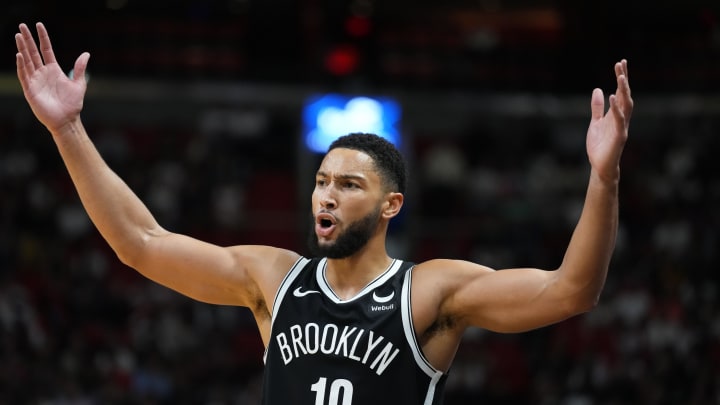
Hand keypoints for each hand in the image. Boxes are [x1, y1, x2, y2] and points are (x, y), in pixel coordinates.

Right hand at [15, 22, 89, 133]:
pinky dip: (22, 65)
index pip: (45, 49)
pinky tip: (20, 55)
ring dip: (22, 48)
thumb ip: (79, 68)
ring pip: (27, 61)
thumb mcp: (79, 84)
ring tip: (18, 35)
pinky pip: (24, 75)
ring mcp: (35, 80)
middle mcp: (42, 73)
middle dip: (28, 39)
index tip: (39, 25)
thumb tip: (86, 54)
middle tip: (22, 25)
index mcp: (53, 70)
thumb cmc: (72, 104)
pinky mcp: (30, 90)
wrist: (67, 120)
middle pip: (33, 52)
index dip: (42, 38)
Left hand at [586, 59, 632, 183]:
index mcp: (616, 114)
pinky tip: (613, 97)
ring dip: (624, 91)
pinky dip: (617, 108)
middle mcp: (622, 118)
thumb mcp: (595, 122)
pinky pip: (619, 120)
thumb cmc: (599, 145)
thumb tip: (598, 90)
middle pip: (625, 95)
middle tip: (621, 64)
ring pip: (626, 106)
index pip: (621, 92)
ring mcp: (621, 127)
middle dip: (624, 80)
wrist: (599, 165)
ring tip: (621, 77)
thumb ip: (597, 108)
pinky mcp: (619, 136)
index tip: (620, 63)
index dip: (621, 78)